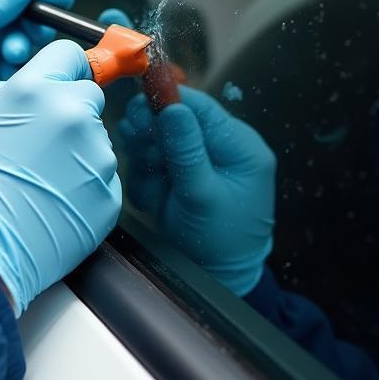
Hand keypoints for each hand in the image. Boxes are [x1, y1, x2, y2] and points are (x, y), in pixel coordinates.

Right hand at [0, 40, 121, 315]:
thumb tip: (14, 91)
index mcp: (33, 89)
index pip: (68, 53)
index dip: (61, 67)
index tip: (58, 80)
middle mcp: (71, 115)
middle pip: (88, 95)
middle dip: (68, 109)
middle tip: (37, 140)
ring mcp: (95, 158)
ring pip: (95, 139)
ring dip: (75, 151)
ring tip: (37, 179)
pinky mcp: (108, 197)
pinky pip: (101, 179)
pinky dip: (82, 187)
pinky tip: (50, 202)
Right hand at [118, 86, 274, 295]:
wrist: (218, 278)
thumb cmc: (220, 241)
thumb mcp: (202, 196)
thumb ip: (186, 151)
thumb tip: (173, 106)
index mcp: (240, 147)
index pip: (200, 106)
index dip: (167, 101)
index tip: (138, 110)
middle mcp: (220, 145)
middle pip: (175, 116)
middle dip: (151, 134)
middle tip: (139, 149)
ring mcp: (199, 157)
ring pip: (158, 136)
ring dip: (145, 156)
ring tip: (150, 184)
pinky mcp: (181, 170)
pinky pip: (153, 157)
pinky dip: (144, 174)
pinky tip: (151, 196)